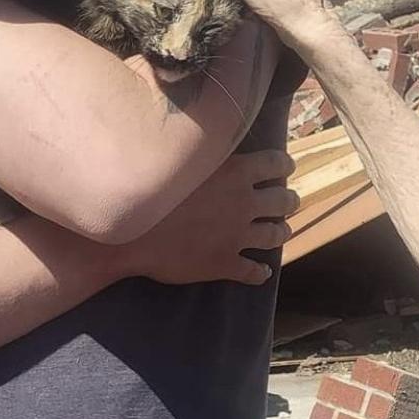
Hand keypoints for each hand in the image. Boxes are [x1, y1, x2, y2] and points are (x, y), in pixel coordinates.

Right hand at [124, 149, 298, 286]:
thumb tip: (219, 145)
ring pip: (274, 235)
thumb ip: (209, 154)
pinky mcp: (226, 264)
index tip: (285, 169)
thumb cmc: (152, 188)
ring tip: (280, 232)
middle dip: (288, 200)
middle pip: (283, 201)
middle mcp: (244, 203)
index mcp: (236, 173)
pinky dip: (260, 272)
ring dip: (280, 232)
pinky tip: (261, 273)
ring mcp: (238, 236)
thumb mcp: (184, 159)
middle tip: (288, 201)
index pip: (276, 164)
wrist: (130, 232)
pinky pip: (253, 271)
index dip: (284, 166)